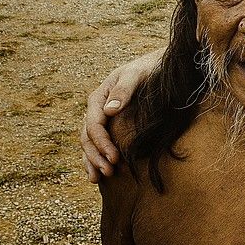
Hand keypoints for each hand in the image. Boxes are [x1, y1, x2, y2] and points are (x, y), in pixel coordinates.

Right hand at [81, 49, 162, 182]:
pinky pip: (96, 145)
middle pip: (88, 137)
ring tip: (100, 177)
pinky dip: (94, 159)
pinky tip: (97, 174)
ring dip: (92, 161)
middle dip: (96, 156)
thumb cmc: (147, 69)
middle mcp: (96, 109)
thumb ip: (123, 90)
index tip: (114, 158)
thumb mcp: (136, 75)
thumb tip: (109, 111)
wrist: (156, 67)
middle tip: (109, 172)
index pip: (94, 125)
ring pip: (89, 144)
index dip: (102, 143)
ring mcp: (101, 119)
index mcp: (98, 97)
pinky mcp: (109, 126)